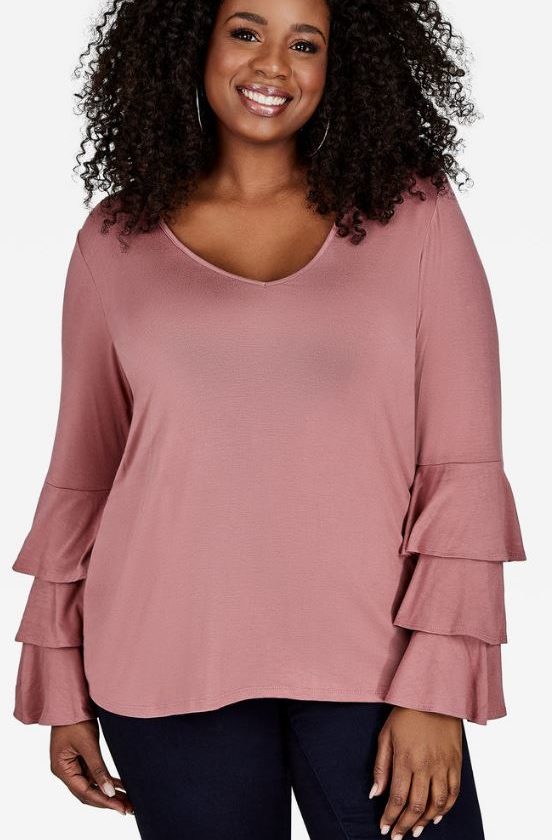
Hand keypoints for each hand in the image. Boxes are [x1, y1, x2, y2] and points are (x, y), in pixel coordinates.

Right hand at [50, 719, 133, 815]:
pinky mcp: (81, 758)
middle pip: (87, 792)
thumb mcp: (88, 744)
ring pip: (92, 785)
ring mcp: (73, 765)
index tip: (120, 808)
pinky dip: (107, 780)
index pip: (84, 792)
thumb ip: (98, 769)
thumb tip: (109, 792)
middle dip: (108, 801)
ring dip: (109, 793)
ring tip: (128, 801)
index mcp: (62, 769)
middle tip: (128, 809)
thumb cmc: (75, 719)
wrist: (72, 700)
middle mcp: (66, 771)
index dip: (103, 801)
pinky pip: (95, 775)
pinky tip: (121, 786)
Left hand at [369, 706, 461, 837]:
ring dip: (425, 821)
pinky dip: (446, 809)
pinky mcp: (456, 764)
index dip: (390, 816)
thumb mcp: (386, 736)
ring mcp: (443, 766)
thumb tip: (375, 793)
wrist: (434, 697)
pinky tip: (436, 817)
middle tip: (397, 835)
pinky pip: (454, 793)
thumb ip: (381, 767)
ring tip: (415, 830)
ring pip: (437, 804)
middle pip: (416, 805)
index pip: (397, 797)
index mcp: (406, 759)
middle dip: (405, 824)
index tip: (384, 828)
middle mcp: (426, 765)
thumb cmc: (406, 714)